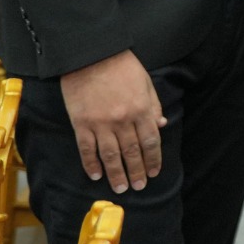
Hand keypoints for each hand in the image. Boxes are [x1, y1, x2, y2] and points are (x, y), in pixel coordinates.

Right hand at [59, 49, 166, 193]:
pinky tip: (96, 175)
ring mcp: (101, 124)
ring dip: (116, 174)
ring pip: (111, 156)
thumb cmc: (122, 66)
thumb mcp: (146, 83)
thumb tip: (161, 126)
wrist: (90, 56)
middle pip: (132, 152)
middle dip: (137, 172)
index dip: (153, 159)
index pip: (151, 141)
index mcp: (142, 110)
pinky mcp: (81, 123)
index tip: (154, 172)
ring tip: (120, 188)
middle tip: (139, 187)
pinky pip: (86, 149)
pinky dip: (91, 164)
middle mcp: (123, 120)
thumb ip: (154, 106)